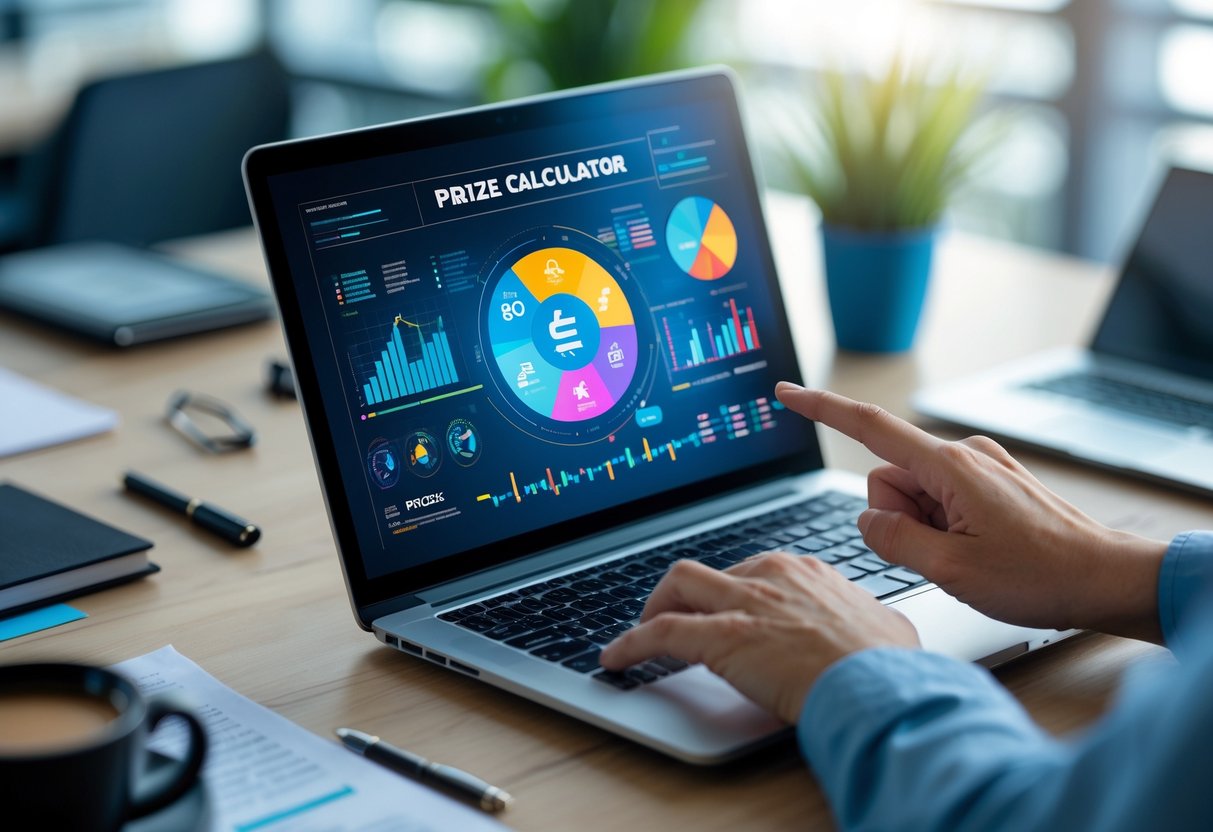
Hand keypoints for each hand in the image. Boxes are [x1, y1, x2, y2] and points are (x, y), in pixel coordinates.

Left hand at [600, 553, 919, 723]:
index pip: (749, 570)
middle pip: (707, 572)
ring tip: (641, 633)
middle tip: (676, 622)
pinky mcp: (722, 636)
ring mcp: (744, 602)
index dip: (727, 594)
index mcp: (805, 571)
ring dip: (654, 608)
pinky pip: (660, 631)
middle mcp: (770, 575)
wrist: (880, 686)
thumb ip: (866, 619)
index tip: (720, 612)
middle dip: (685, 597)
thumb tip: (877, 629)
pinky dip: (631, 643)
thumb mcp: (884, 626)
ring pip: (678, 584)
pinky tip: (617, 658)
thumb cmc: (889, 665)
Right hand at [775, 383, 1167, 641]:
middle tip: (944, 554)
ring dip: (924, 529)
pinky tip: (981, 550)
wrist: (1107, 579)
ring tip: (969, 556)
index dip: (821, 409)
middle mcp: (964, 454)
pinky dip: (943, 527)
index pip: (868, 428)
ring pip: (914, 495)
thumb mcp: (952, 569)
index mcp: (949, 466)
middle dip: (898, 520)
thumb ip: (893, 541)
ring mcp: (980, 467)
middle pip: (889, 480)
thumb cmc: (1041, 575)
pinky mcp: (991, 482)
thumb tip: (868, 522)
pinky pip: (940, 499)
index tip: (786, 392)